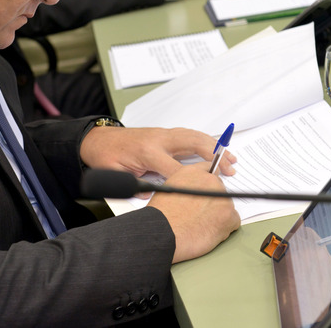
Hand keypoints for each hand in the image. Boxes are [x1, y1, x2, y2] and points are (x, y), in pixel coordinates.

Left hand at [80, 126, 236, 177]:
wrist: (98, 139)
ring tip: (231, 159)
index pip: (175, 168)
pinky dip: (206, 141)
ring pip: (195, 137)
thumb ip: (135, 187)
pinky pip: (190, 135)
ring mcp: (164, 134)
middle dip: (213, 157)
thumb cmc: (107, 156)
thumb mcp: (116, 175)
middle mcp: (160, 140)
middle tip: (230, 169)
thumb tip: (154, 198)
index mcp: (148, 152)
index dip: (190, 181)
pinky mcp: (166, 134)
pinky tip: (217, 149)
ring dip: (215, 147)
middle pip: (193, 144)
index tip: (205, 191)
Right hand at [148, 163, 240, 262]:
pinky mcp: (229, 214)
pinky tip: (210, 232)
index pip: (210, 170)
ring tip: (202, 225)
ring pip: (226, 206)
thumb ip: (187, 184)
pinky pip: (233, 221)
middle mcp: (210, 180)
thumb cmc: (161, 217)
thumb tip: (194, 190)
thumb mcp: (169, 189)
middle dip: (213, 201)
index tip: (208, 191)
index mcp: (193, 172)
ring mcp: (222, 197)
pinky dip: (225, 228)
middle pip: (219, 189)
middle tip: (201, 215)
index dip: (208, 184)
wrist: (164, 233)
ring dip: (218, 215)